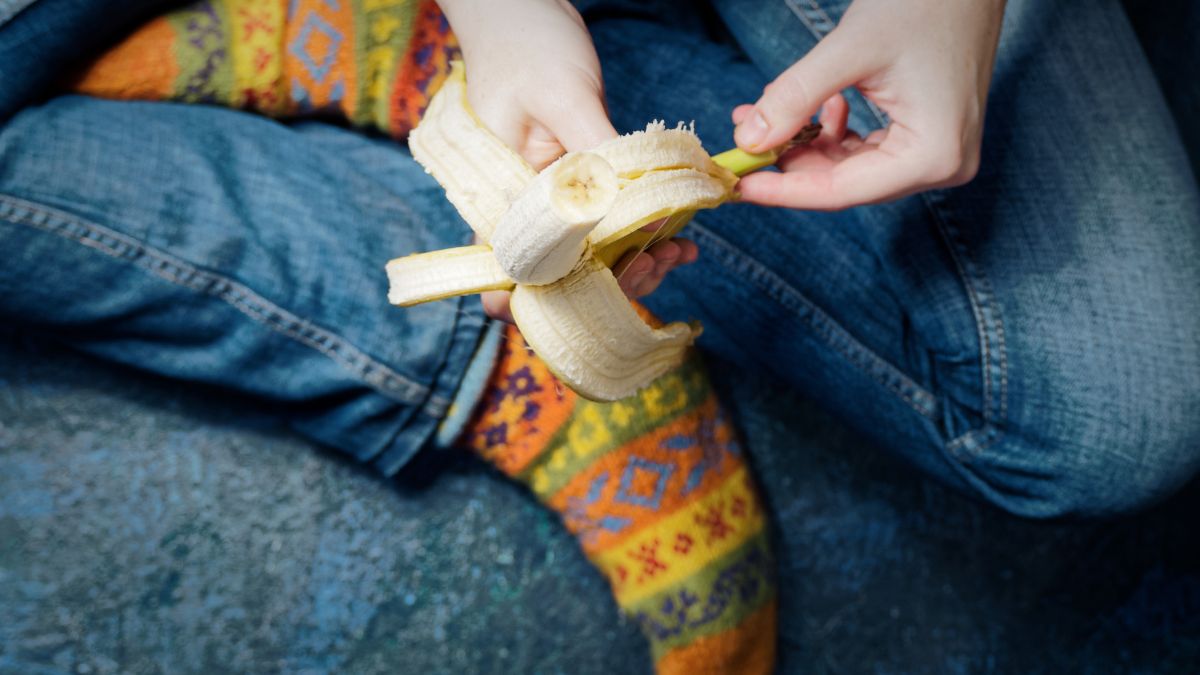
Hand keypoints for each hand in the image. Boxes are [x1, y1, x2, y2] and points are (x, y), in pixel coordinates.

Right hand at [438, 0, 696, 320]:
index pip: (509, 273)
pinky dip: (644, 238)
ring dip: (636, 264)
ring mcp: (551, 202)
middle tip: (661, 261)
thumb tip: (641, 219)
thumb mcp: (563, 97)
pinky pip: (610, 227)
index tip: (598, 299)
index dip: (545, 303)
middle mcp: (522, 210)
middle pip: (561, 278)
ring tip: (680, 249)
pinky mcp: (578, 189)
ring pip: (592, 259)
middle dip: (614, 283)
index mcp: (499, 198)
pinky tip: (679, 236)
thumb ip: (599, 159)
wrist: (520, 10)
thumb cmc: (526, 45)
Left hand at [731, 0, 1005, 209]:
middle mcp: (942, 166)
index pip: (841, 192)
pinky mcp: (927, 136)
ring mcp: (937, 154)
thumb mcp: (849, 50)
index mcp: (934, 156)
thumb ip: (795, 97)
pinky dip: (831, 133)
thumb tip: (747, 140)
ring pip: (850, 169)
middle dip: (790, 162)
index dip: (783, 190)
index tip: (739, 183)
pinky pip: (866, 151)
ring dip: (805, 145)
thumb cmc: (922, 2)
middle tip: (742, 138)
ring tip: (763, 112)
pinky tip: (818, 103)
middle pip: (845, 184)